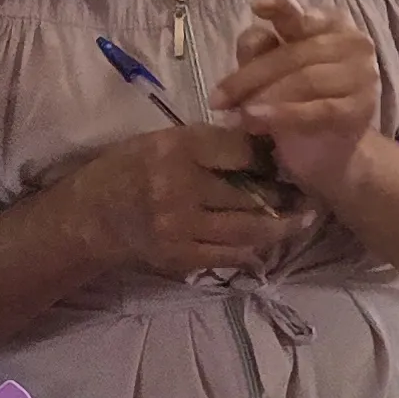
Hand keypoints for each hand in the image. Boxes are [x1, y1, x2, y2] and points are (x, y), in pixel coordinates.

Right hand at [71, 124, 315, 280]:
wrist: (90, 217)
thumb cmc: (128, 169)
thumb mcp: (162, 140)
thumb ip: (208, 144)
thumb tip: (262, 145)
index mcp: (177, 149)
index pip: (242, 150)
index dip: (270, 155)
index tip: (287, 157)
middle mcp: (180, 187)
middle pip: (252, 193)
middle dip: (285, 194)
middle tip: (308, 192)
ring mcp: (180, 227)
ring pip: (248, 229)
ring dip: (281, 227)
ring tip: (303, 220)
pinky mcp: (179, 257)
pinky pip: (230, 255)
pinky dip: (253, 250)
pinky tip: (268, 244)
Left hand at [212, 0, 381, 197]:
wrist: (331, 153)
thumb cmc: (299, 104)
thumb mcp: (273, 73)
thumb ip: (261, 51)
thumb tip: (253, 36)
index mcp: (331, 23)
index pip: (300, 14)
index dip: (280, 7)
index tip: (256, 4)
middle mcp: (353, 42)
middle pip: (293, 54)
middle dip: (250, 77)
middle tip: (217, 99)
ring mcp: (362, 75)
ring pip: (305, 80)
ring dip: (264, 97)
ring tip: (237, 115)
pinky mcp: (360, 109)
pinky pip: (316, 110)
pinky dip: (283, 116)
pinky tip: (255, 121)